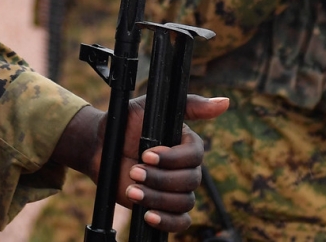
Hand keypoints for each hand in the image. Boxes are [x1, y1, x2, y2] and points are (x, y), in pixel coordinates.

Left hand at [51, 94, 230, 230]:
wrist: (100, 148)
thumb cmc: (125, 124)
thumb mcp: (150, 106)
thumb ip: (189, 104)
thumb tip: (225, 103)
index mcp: (186, 145)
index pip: (194, 155)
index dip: (172, 158)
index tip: (147, 155)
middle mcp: (185, 168)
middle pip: (190, 181)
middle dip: (160, 178)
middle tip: (135, 171)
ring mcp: (176, 189)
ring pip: (184, 202)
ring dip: (157, 198)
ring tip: (133, 190)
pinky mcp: (165, 207)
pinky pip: (180, 222)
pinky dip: (168, 222)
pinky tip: (148, 215)